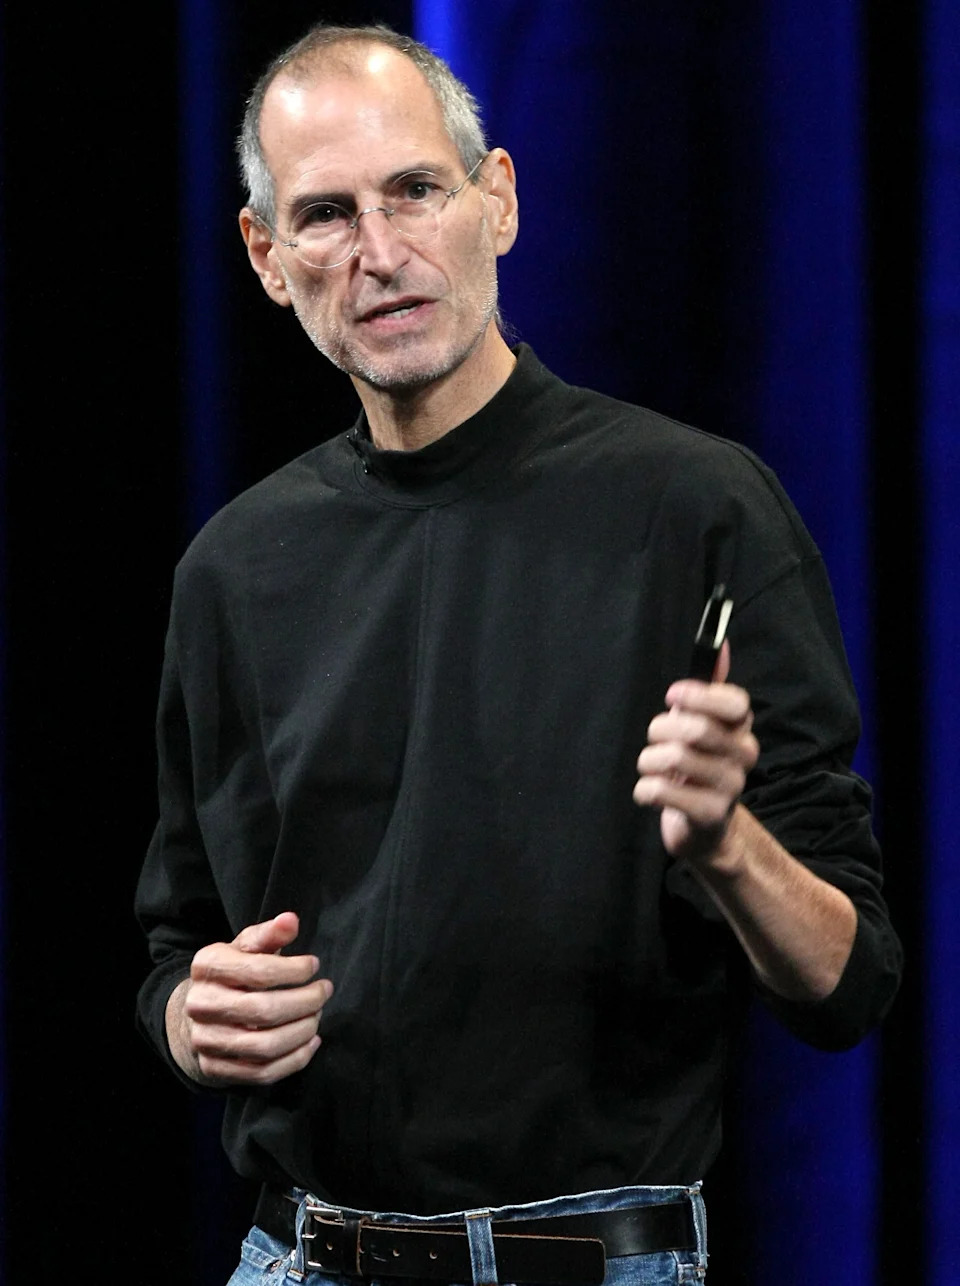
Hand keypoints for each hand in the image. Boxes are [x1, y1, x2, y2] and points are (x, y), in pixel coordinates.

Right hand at [167, 911, 332, 1086]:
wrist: (198, 1014)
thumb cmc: (233, 974)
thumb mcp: (246, 946)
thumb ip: (269, 934)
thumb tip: (291, 920)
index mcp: (207, 967)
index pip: (259, 971)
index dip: (295, 970)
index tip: (315, 966)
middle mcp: (200, 1005)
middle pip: (264, 1011)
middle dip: (305, 1002)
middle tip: (324, 992)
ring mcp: (205, 1042)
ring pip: (265, 1046)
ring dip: (303, 1031)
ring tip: (318, 1015)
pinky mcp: (215, 1069)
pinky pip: (263, 1073)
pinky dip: (295, 1059)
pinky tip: (312, 1041)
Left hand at [633, 642, 758, 864]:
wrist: (704, 826)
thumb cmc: (697, 764)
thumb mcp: (703, 722)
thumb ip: (710, 685)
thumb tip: (721, 643)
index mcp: (741, 728)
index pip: (736, 703)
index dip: (700, 696)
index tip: (672, 696)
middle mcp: (744, 755)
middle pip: (696, 729)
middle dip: (661, 729)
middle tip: (655, 738)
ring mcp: (731, 787)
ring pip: (675, 758)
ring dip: (647, 761)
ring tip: (650, 766)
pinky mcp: (711, 815)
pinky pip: (664, 792)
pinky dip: (645, 789)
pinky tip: (649, 791)